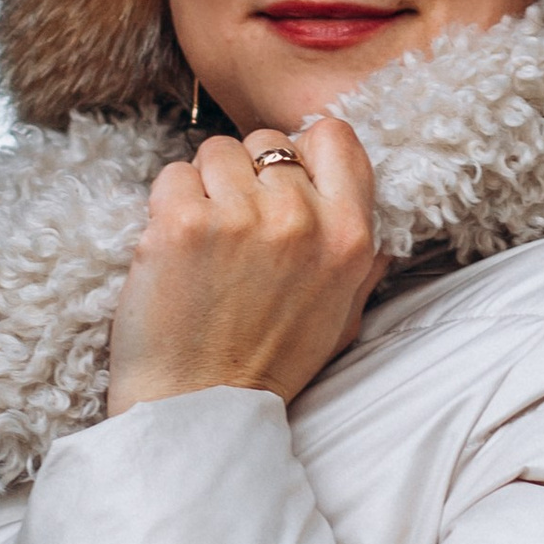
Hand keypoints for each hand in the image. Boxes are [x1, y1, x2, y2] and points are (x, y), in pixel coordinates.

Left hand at [107, 119, 384, 413]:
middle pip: (267, 143)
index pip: (334, 135)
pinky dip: (167, 205)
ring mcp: (239, 217)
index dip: (303, 153)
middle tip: (236, 232)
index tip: (283, 186)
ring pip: (216, 152)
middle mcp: (300, 220)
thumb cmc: (269, 364)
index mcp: (348, 237)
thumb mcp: (343, 315)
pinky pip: (173, 176)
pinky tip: (176, 251)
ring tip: (205, 244)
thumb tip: (376, 212)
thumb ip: (364, 259)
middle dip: (247, 177)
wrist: (199, 408)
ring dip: (205, 188)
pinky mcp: (181, 223)